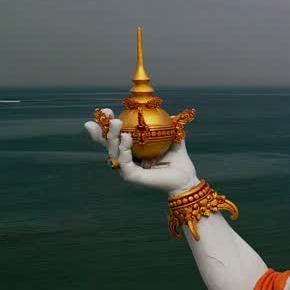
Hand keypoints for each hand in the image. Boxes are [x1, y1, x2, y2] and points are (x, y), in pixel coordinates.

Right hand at [84, 108, 199, 195]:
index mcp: (132, 151)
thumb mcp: (172, 140)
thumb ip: (168, 127)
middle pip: (110, 143)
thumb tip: (167, 113)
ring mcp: (127, 169)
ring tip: (117, 122)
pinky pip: (124, 162)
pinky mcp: (132, 176)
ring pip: (114, 152)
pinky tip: (126, 137)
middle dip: (104, 128)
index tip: (106, 111)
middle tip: (108, 114)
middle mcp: (126, 160)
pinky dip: (124, 150)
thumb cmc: (177, 162)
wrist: (185, 179)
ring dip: (113, 136)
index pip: (116, 137)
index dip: (107, 125)